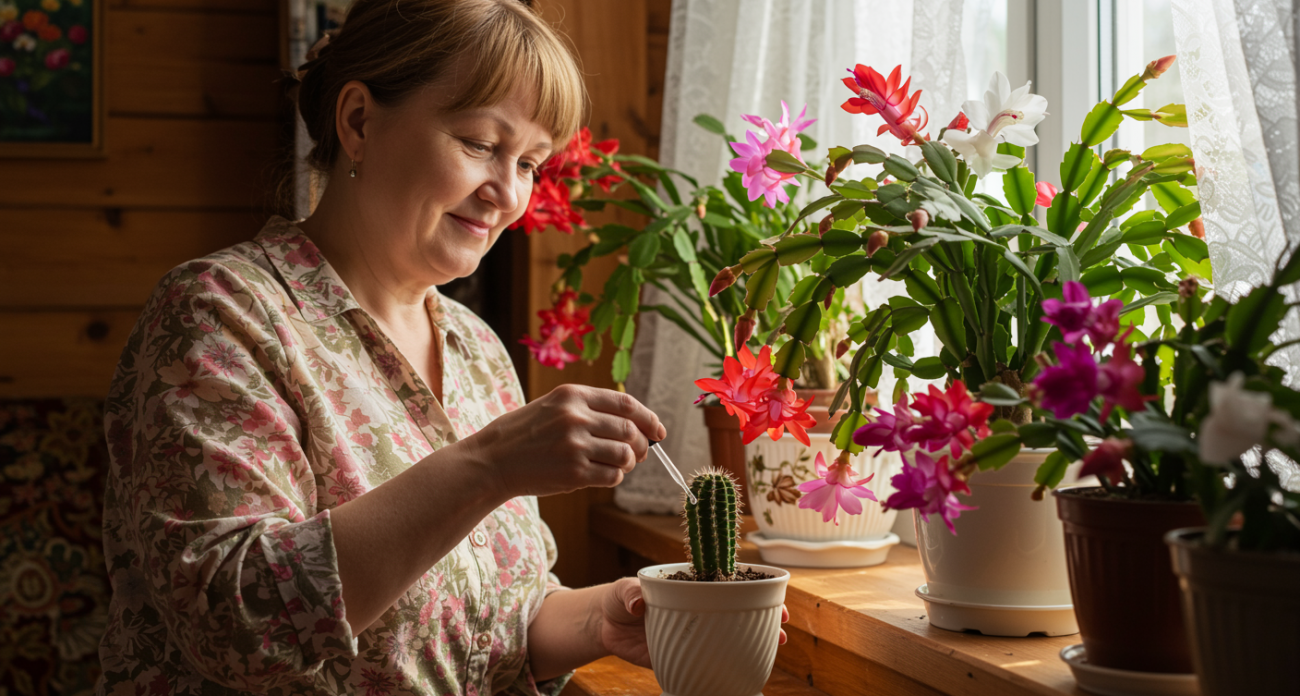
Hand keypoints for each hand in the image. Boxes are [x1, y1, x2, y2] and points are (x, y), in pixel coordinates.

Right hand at [467, 384, 665, 498]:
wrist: (492, 460)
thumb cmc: (524, 434)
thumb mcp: (553, 406)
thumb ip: (590, 409)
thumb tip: (636, 425)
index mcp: (573, 395)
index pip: (626, 403)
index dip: (648, 418)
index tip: (658, 431)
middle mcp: (576, 417)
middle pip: (630, 431)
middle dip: (641, 445)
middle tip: (638, 455)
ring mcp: (575, 446)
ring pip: (625, 455)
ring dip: (628, 463)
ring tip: (618, 465)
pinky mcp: (573, 473)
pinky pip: (612, 476)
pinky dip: (614, 478)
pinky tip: (602, 476)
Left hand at [598, 579, 789, 670]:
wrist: (605, 626)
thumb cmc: (620, 598)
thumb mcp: (624, 590)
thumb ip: (630, 593)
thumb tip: (637, 603)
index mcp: (690, 589)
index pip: (727, 586)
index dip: (752, 589)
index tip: (773, 595)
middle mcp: (698, 611)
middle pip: (737, 613)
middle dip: (764, 619)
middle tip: (782, 630)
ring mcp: (693, 635)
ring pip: (729, 638)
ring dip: (753, 643)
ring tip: (775, 649)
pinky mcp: (684, 657)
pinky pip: (709, 663)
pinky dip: (727, 668)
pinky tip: (742, 674)